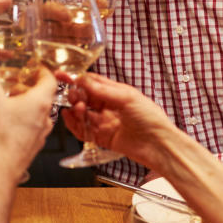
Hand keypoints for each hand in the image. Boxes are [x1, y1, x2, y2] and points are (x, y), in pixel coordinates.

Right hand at [0, 46, 55, 179]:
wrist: (0, 169)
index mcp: (40, 101)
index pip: (49, 79)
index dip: (41, 70)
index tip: (32, 65)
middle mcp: (45, 117)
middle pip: (42, 95)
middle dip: (26, 86)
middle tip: (11, 83)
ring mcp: (40, 133)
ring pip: (37, 111)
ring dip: (24, 103)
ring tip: (5, 102)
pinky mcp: (32, 146)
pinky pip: (31, 126)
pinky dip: (22, 119)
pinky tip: (5, 122)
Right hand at [60, 72, 179, 172]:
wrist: (159, 145)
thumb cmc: (151, 118)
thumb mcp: (127, 97)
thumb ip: (103, 89)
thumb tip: (83, 79)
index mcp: (116, 93)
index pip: (92, 83)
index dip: (78, 80)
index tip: (64, 77)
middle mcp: (109, 107)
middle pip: (85, 98)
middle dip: (75, 95)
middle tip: (72, 95)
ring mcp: (104, 122)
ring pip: (82, 114)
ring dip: (75, 109)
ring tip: (77, 108)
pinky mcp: (101, 137)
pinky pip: (83, 130)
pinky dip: (74, 124)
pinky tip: (70, 118)